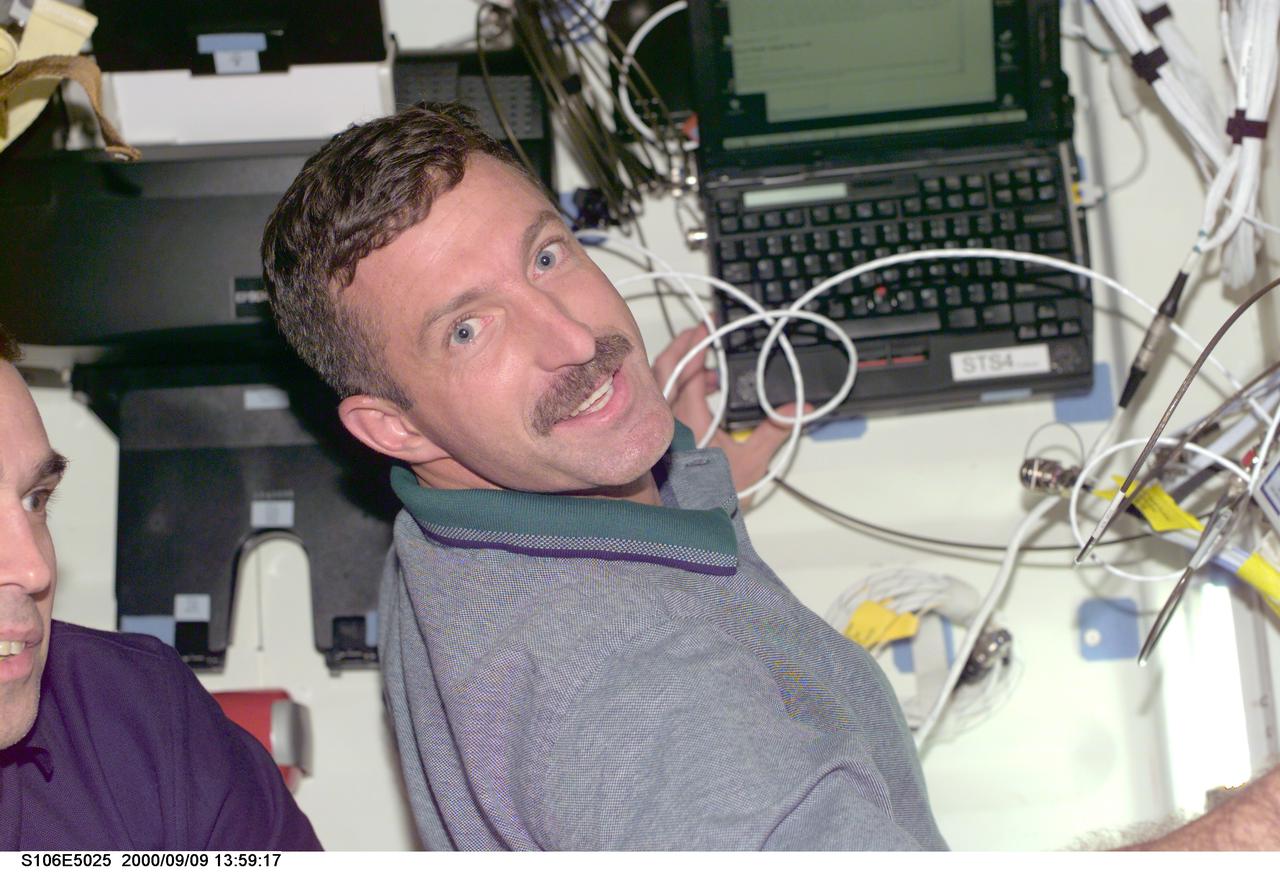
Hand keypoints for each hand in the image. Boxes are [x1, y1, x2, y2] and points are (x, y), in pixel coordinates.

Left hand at [651, 324, 806, 507]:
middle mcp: (669, 418)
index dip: (694, 344)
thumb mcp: (752, 462)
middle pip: (664, 369)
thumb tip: (802, 407)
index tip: (706, 326)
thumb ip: (776, 430)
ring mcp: (664, 426)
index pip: (685, 371)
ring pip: (663, 384)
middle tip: (702, 332)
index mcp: (688, 419)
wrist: (692, 520)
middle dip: (683, 346)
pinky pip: (667, 399)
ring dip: (685, 368)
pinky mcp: (665, 435)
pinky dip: (684, 387)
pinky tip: (708, 392)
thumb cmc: (716, 494)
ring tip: (714, 367)